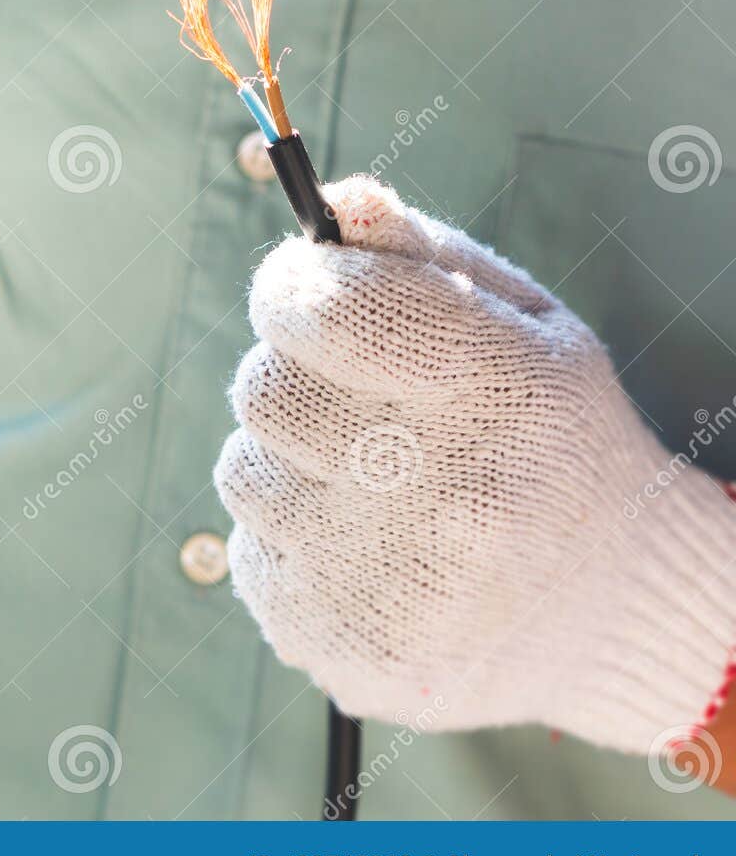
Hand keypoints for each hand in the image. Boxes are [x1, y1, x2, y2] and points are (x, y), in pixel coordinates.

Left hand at [215, 177, 735, 755]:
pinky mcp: (346, 648)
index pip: (324, 310)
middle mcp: (441, 494)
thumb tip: (332, 206)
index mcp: (492, 392)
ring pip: (243, 473)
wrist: (612, 610)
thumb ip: (417, 253)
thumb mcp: (521, 323)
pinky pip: (248, 556)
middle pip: (263, 391)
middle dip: (290, 376)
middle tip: (350, 396)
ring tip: (370, 482)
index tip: (299, 291)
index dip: (288, 287)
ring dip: (287, 463)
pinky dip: (291, 542)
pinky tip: (367, 550)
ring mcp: (389, 584)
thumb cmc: (552, 438)